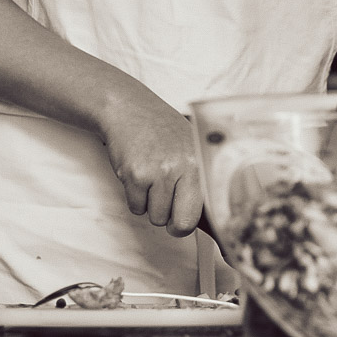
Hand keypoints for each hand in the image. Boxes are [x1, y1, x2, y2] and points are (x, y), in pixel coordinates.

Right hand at [99, 95, 204, 237]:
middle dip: (173, 223)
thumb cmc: (160, 128)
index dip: (194, 221)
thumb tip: (206, 213)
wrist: (128, 109)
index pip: (207, 209)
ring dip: (150, 205)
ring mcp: (160, 172)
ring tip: (150, 180)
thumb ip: (198, 177)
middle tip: (167, 210)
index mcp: (201, 162)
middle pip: (183, 223)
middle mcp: (184, 167)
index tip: (189, 226)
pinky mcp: (136, 175)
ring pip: (157, 217)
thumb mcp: (190, 145)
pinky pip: (136, 207)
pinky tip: (137, 175)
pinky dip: (134, 198)